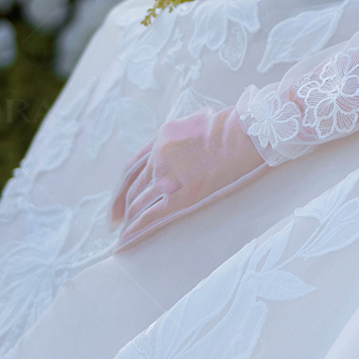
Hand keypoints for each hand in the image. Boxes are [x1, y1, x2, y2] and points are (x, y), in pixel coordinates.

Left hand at [111, 107, 266, 247]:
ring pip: (139, 203)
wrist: (243, 133)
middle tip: (115, 222)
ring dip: (129, 220)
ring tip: (123, 234)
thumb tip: (180, 142)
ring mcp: (168, 177)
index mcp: (161, 138)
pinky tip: (127, 238)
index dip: (122, 187)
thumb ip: (181, 136)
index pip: (133, 167)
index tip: (118, 201)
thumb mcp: (196, 120)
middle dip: (121, 207)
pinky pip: (152, 214)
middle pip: (132, 187)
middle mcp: (158, 157)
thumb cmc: (230, 125)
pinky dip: (137, 228)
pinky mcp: (182, 195)